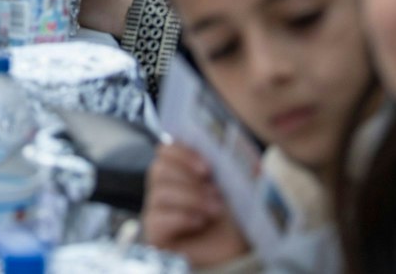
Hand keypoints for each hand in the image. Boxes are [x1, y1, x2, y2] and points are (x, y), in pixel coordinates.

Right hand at [142, 142, 249, 268]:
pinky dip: (181, 217)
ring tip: (214, 210)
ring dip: (191, 198)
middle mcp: (164, 191)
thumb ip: (218, 163)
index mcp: (180, 173)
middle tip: (215, 191)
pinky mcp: (155, 235)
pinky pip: (156, 218)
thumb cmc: (236, 220)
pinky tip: (199, 222)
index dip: (181, 152)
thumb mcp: (230, 185)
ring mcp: (157, 213)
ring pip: (159, 192)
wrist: (240, 254)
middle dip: (189, 178)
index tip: (206, 167)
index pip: (165, 151)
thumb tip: (216, 143)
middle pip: (159, 169)